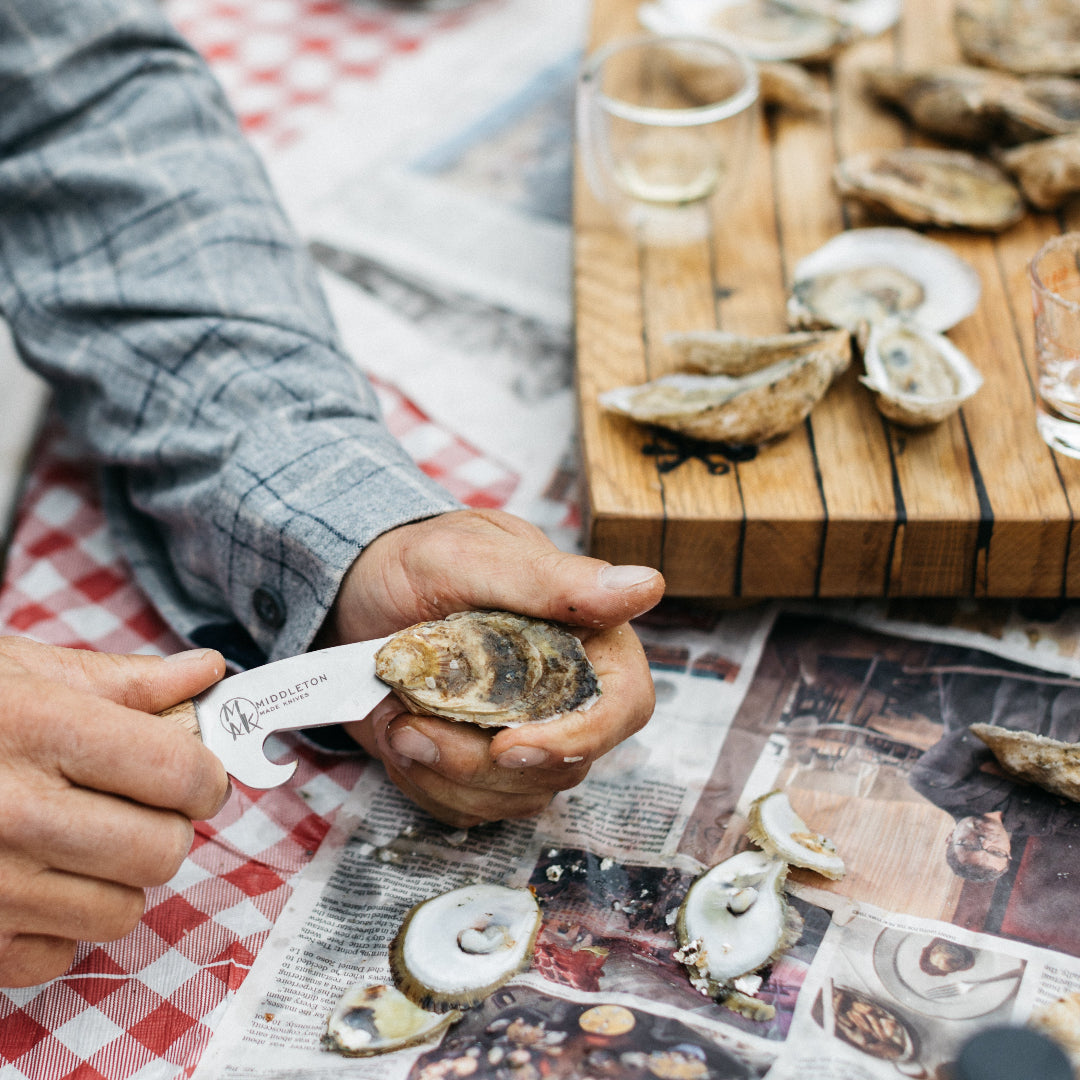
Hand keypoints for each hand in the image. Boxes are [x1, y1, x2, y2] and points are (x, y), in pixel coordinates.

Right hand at [0, 638, 229, 987]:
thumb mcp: (26, 674)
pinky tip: (37, 878)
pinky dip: (62, 924)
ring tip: (82, 840)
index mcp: (39, 730)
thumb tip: (207, 673)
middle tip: (139, 807)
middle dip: (167, 827)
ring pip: (122, 910)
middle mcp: (12, 811)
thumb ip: (126, 681)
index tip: (201, 776)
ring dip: (119, 879)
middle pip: (161, 849)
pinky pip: (61, 954)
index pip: (176, 770)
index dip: (206, 776)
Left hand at [316, 508, 664, 826]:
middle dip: (478, 762)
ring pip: (511, 796)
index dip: (579, 739)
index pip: (624, 705)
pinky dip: (422, 782)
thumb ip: (555, 580)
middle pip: (561, 767)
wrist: (352, 591)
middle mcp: (563, 693)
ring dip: (441, 772)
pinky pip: (466, 807)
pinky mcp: (477, 764)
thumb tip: (649, 586)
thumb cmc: (414, 561)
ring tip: (394, 717)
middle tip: (410, 725)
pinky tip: (396, 732)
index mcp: (586, 637)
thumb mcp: (471, 556)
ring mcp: (521, 733)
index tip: (509, 746)